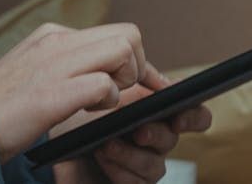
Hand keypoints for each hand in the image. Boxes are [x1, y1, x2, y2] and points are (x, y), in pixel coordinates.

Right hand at [0, 23, 148, 163]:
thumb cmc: (3, 110)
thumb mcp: (39, 73)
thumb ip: (72, 65)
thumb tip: (110, 72)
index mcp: (53, 35)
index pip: (117, 33)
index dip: (139, 61)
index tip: (149, 82)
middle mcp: (56, 42)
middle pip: (129, 35)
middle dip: (138, 67)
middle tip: (120, 93)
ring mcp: (53, 65)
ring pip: (123, 51)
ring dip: (124, 81)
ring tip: (101, 101)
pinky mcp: (50, 94)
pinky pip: (104, 85)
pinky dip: (108, 101)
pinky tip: (88, 111)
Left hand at [50, 63, 213, 183]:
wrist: (57, 143)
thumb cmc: (83, 114)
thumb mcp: (106, 89)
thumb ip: (133, 78)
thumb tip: (157, 78)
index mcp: (158, 112)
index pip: (194, 114)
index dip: (193, 116)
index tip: (177, 117)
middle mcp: (156, 138)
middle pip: (173, 138)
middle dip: (156, 134)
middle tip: (138, 131)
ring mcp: (143, 163)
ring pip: (155, 165)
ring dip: (130, 154)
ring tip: (106, 143)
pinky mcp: (129, 182)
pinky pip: (137, 183)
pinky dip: (119, 170)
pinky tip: (102, 158)